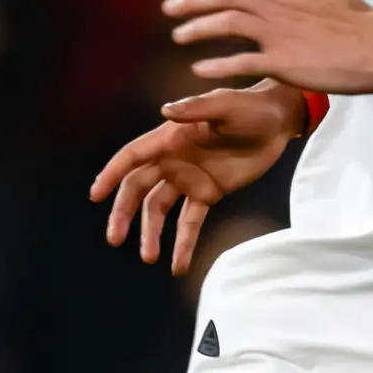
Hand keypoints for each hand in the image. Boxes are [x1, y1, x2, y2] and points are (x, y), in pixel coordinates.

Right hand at [91, 84, 307, 272]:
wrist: (276, 122)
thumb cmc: (249, 107)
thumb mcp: (225, 105)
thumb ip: (197, 109)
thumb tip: (166, 110)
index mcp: (170, 138)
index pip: (132, 158)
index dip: (112, 174)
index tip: (95, 196)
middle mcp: (172, 160)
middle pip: (138, 190)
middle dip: (124, 214)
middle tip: (114, 240)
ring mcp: (188, 179)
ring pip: (159, 210)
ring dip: (152, 233)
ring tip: (149, 258)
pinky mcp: (208, 194)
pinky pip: (190, 222)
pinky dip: (184, 243)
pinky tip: (178, 267)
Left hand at [162, 0, 372, 94]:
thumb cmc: (366, 23)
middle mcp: (280, 7)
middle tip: (171, 9)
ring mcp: (281, 34)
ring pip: (228, 23)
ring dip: (198, 28)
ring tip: (178, 38)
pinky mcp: (285, 62)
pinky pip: (243, 62)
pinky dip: (219, 65)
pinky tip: (200, 71)